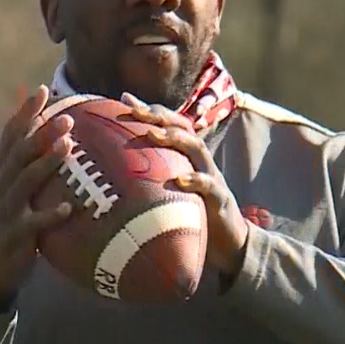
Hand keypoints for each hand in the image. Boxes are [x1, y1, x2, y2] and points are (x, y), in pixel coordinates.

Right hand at [0, 85, 74, 310]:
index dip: (24, 113)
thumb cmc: (8, 223)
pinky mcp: (14, 235)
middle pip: (19, 154)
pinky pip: (34, 223)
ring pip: (25, 182)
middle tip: (66, 119)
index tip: (42, 90)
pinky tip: (70, 207)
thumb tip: (51, 136)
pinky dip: (51, 214)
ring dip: (46, 163)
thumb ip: (24, 166)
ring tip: (68, 148)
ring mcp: (4, 211)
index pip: (9, 136)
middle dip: (41, 134)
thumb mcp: (9, 192)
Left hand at [121, 93, 249, 277]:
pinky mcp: (220, 200)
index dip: (149, 110)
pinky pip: (209, 186)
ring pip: (197, 149)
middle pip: (182, 128)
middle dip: (158, 117)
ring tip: (153, 134)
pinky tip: (179, 180)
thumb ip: (152, 174)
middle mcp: (199, 161)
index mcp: (186, 156)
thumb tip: (116, 163)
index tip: (124, 101)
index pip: (170, 123)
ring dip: (175, 139)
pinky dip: (195, 180)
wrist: (228, 242)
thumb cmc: (192, 213)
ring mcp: (211, 178)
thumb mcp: (170, 190)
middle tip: (134, 111)